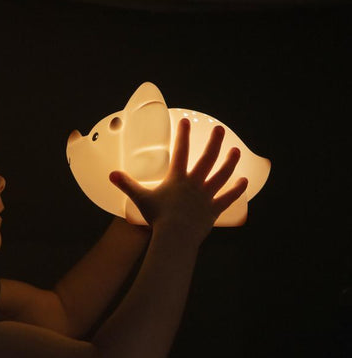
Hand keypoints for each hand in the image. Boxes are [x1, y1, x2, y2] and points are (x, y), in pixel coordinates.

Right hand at [109, 119, 247, 238]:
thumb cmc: (158, 217)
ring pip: (221, 175)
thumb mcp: (140, 199)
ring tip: (236, 150)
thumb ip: (127, 185)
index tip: (185, 121)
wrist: (175, 236)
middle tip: (220, 129)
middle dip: (214, 142)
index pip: (180, 151)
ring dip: (230, 162)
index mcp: (177, 178)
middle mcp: (194, 183)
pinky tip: (245, 181)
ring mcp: (206, 196)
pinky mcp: (214, 209)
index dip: (183, 135)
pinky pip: (228, 197)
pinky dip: (237, 190)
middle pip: (207, 158)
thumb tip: (111, 174)